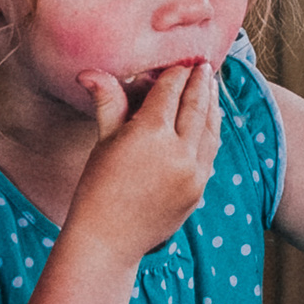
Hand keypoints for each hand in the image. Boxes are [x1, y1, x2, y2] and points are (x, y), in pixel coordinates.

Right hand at [65, 63, 221, 261]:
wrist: (108, 240)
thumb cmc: (97, 188)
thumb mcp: (103, 142)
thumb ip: (108, 102)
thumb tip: (89, 72)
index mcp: (150, 133)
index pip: (170, 92)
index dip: (176, 75)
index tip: (180, 63)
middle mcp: (178, 150)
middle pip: (195, 106)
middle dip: (200, 83)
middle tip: (204, 65)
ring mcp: (193, 172)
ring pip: (210, 128)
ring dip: (212, 104)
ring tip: (212, 86)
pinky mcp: (199, 189)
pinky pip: (211, 152)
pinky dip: (213, 132)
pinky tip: (211, 121)